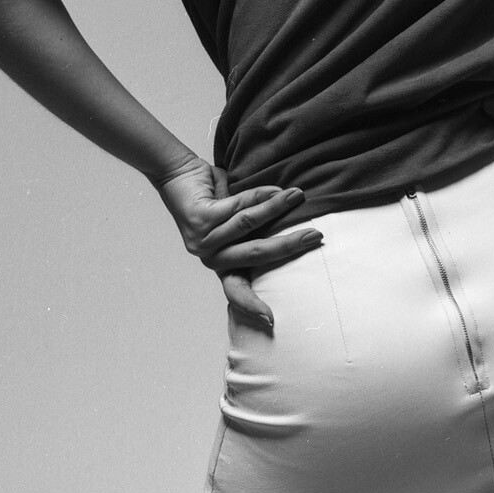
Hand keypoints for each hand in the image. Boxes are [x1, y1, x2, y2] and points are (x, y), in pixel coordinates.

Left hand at [155, 159, 322, 332]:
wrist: (178, 172)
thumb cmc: (211, 197)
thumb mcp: (236, 219)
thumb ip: (254, 231)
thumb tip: (294, 234)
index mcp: (220, 262)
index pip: (235, 290)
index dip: (252, 304)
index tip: (270, 319)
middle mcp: (210, 256)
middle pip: (255, 255)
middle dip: (289, 245)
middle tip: (315, 236)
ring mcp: (203, 238)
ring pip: (248, 225)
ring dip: (277, 209)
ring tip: (299, 196)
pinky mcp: (200, 218)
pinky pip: (239, 207)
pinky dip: (261, 196)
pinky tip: (277, 189)